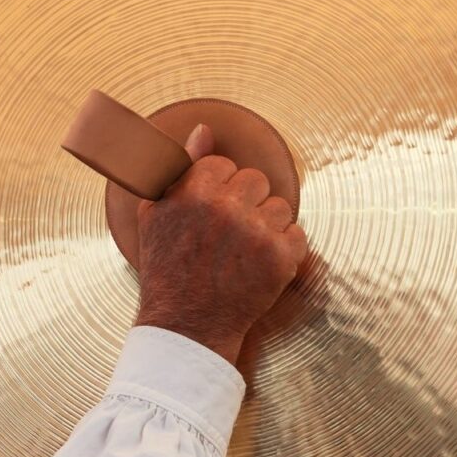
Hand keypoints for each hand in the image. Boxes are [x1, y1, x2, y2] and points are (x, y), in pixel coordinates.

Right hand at [134, 124, 307, 362]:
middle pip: (256, 181)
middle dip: (246, 204)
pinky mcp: (280, 259)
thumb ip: (181, 167)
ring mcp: (256, 233)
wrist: (186, 326)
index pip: (225, 166)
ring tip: (243, 254)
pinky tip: (260, 266)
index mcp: (194, 190)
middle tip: (229, 236)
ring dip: (267, 227)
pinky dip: (285, 251)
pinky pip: (299, 235)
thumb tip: (204, 130)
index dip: (219, 192)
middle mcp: (226, 207)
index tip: (212, 216)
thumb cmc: (168, 269)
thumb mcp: (157, 213)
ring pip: (280, 207)